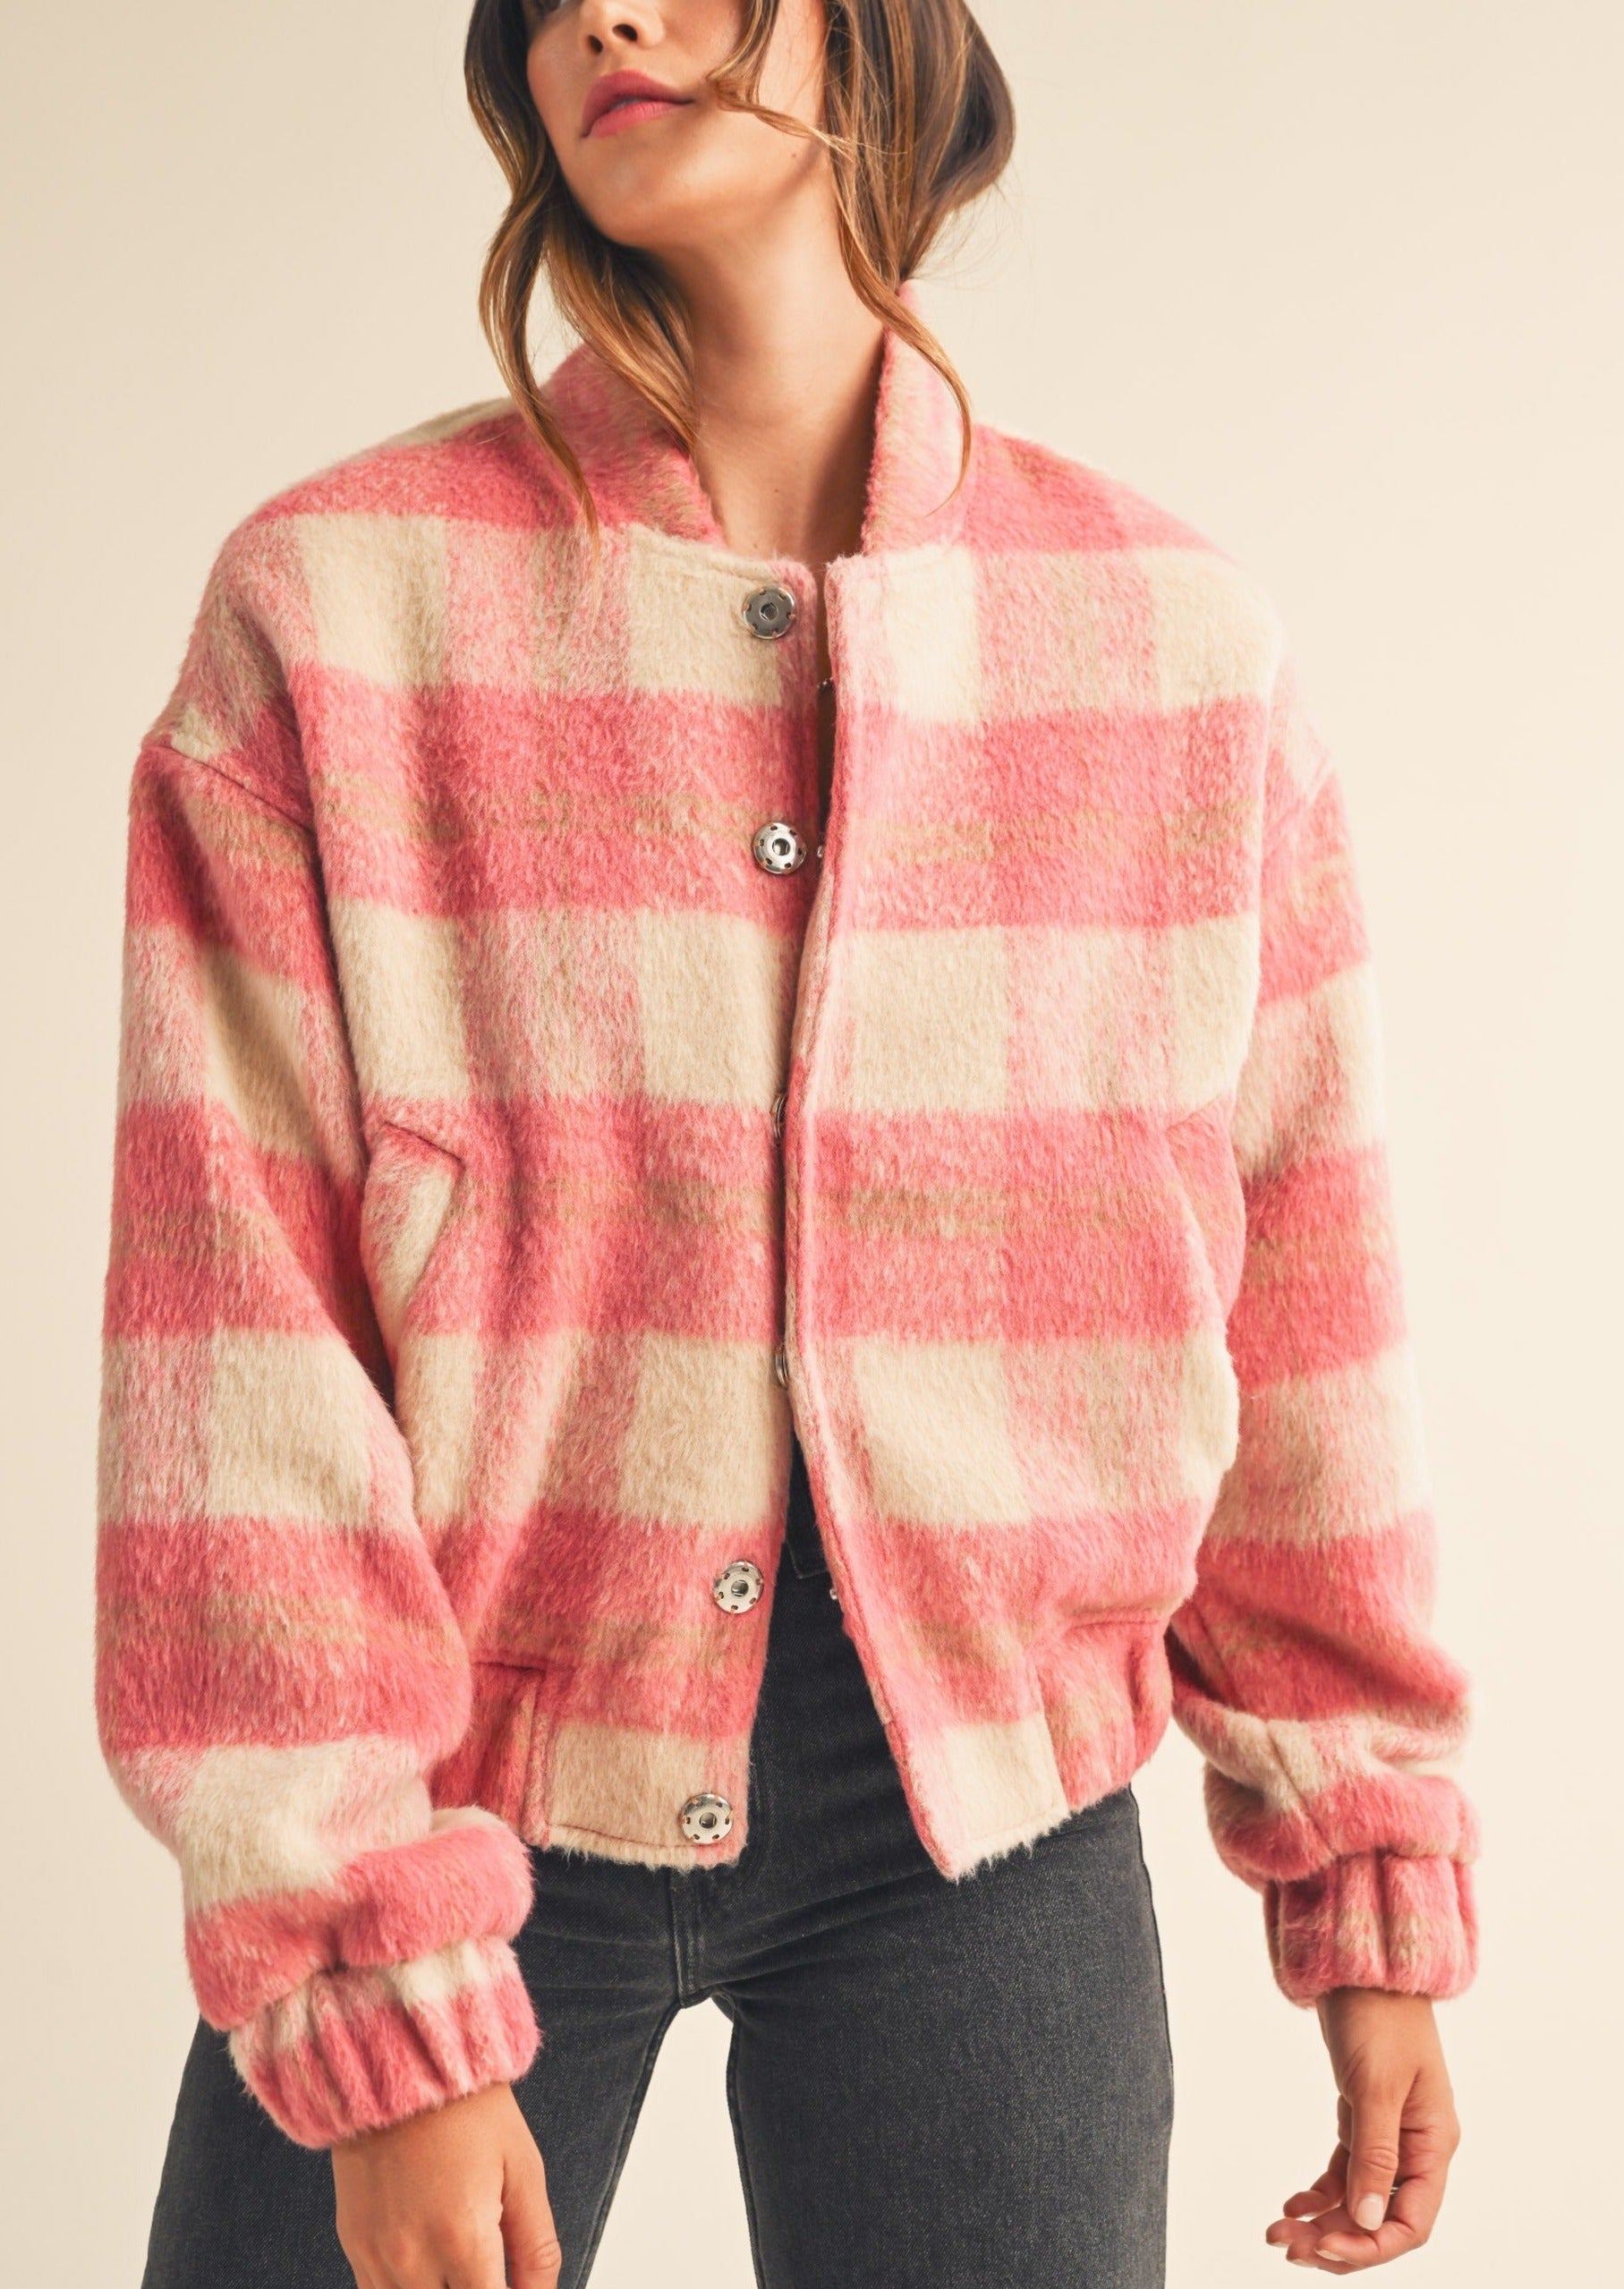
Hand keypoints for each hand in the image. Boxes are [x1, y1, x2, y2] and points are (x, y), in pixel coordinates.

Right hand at [332, 2081, 560, 2288]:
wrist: (404, 2062)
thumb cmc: (470, 2110)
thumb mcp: (524, 2169)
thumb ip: (537, 2248)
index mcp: (463, 2239)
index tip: (509, 2282)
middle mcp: (412, 2258)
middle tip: (489, 2269)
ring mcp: (376, 2254)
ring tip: (460, 2265)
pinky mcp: (354, 2243)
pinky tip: (430, 2266)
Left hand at [1265, 1990, 1459, 2271]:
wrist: (1362, 1964)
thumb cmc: (1379, 2015)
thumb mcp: (1376, 2086)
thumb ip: (1375, 2155)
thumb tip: (1370, 2221)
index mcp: (1433, 2143)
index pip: (1412, 2222)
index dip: (1370, 2245)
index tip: (1324, 2248)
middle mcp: (1416, 2145)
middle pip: (1382, 2217)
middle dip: (1337, 2238)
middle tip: (1287, 2246)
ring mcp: (1390, 2132)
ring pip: (1359, 2198)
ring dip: (1323, 2219)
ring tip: (1279, 2229)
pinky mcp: (1363, 2116)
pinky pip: (1346, 2171)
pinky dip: (1321, 2191)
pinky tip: (1294, 2202)